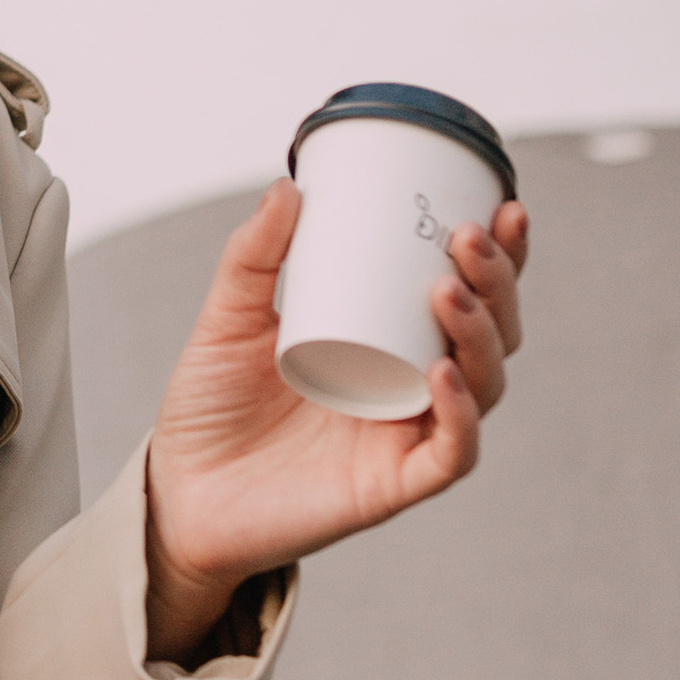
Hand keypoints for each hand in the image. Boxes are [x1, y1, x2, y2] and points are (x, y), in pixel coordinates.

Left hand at [142, 177, 527, 661]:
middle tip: (467, 239)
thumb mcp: (228, 318)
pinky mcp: (393, 486)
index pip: (467, 293)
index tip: (499, 204)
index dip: (499, 256)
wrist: (179, 492)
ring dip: (479, 336)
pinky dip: (459, 414)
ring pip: (483, 386)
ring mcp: (406, 436)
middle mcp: (412, 387)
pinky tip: (442, 373)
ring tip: (446, 292)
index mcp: (390, 342)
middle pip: (491, 335)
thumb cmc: (210, 406)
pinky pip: (451, 454)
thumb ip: (253, 256)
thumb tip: (289, 186)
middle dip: (495, 285)